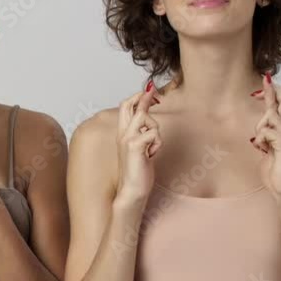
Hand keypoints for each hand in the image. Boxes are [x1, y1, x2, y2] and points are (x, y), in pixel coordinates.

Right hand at [115, 81, 161, 202]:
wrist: (132, 190)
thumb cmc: (138, 172)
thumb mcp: (141, 149)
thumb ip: (143, 135)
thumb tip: (149, 123)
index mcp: (122, 134)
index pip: (126, 107)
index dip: (137, 98)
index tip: (149, 91)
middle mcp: (122, 134)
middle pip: (130, 105)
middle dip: (144, 97)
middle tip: (152, 90)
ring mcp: (127, 139)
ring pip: (145, 118)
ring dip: (155, 130)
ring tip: (152, 148)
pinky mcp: (135, 146)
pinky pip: (153, 134)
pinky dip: (157, 144)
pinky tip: (152, 155)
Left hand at [250, 72, 280, 197]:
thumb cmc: (275, 171)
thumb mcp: (266, 153)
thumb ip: (263, 141)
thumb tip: (256, 137)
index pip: (279, 107)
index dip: (272, 93)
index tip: (265, 78)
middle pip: (279, 104)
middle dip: (271, 93)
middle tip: (265, 79)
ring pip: (268, 118)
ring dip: (259, 131)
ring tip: (262, 146)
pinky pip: (265, 132)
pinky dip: (259, 141)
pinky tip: (263, 151)